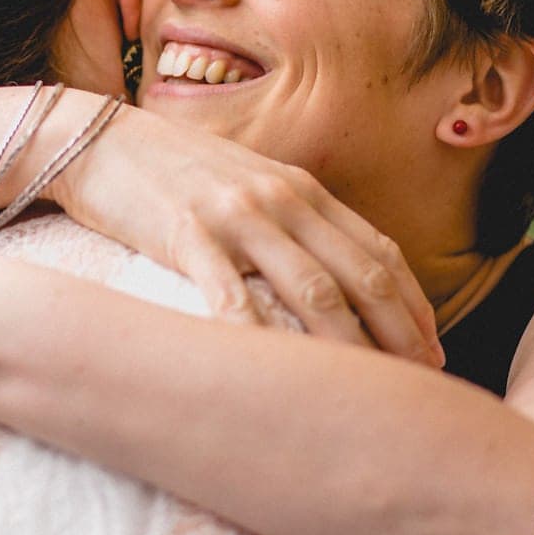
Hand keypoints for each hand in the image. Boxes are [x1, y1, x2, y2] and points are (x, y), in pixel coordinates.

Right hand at [47, 105, 442, 365]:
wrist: (98, 139)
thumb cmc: (171, 172)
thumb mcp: (246, 184)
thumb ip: (291, 222)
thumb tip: (332, 278)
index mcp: (301, 189)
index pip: (378, 252)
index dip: (413, 305)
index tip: (435, 350)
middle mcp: (280, 199)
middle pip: (359, 276)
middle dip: (399, 334)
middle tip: (422, 384)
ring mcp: (235, 215)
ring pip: (312, 290)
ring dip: (349, 347)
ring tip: (369, 395)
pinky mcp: (185, 234)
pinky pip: (232, 295)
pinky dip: (261, 337)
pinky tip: (278, 378)